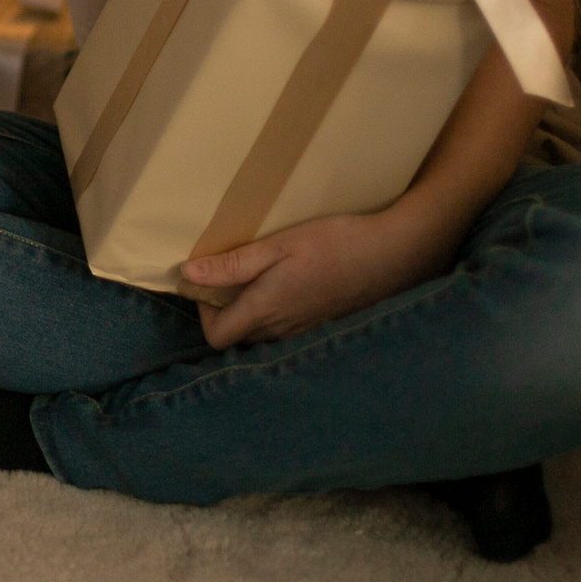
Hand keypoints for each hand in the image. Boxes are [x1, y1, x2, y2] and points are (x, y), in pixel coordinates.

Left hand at [180, 211, 452, 350]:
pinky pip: (284, 328)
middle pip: (237, 337)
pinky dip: (273, 311)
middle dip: (224, 310)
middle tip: (228, 275)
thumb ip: (233, 264)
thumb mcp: (278, 245)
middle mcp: (282, 329)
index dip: (203, 314)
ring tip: (255, 274)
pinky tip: (286, 280)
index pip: (217, 336)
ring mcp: (304, 329)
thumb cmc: (334, 244)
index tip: (208, 284)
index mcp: (266, 309)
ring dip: (249, 311)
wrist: (392, 255)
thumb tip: (188, 274)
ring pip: (261, 334)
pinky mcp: (321, 323)